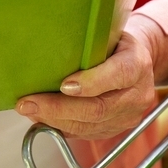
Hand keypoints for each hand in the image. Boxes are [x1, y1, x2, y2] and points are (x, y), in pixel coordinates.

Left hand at [16, 14, 167, 138]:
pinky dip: (61, 127)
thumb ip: (87, 44)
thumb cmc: (115, 43)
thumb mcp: (107, 34)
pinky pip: (86, 133)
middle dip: (59, 108)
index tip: (63, 85)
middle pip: (98, 108)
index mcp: (137, 64)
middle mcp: (138, 94)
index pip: (119, 74)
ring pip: (90, 125)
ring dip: (55, 120)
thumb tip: (46, 52)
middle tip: (29, 103)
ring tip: (30, 110)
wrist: (139, 62)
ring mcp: (129, 116)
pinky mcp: (117, 129)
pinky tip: (42, 118)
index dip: (91, 82)